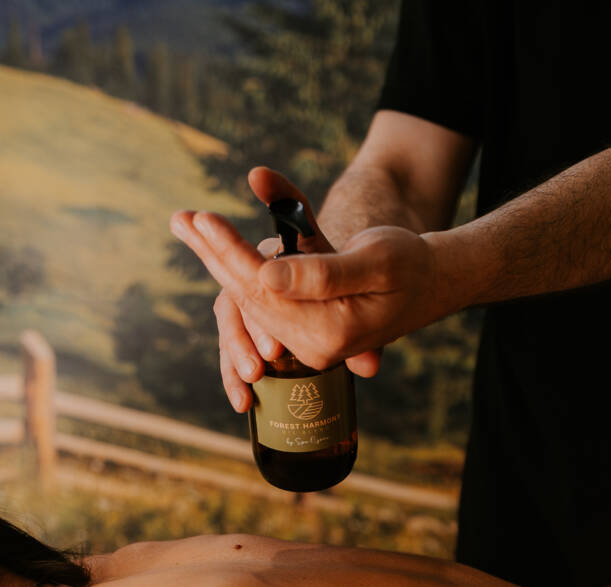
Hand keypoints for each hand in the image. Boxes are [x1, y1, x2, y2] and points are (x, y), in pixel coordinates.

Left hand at [172, 167, 388, 412]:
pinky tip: (211, 248)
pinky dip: (235, 271)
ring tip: (186, 225)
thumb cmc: (407, 263)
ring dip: (217, 259)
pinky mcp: (304, 333)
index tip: (204, 218)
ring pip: (249, 299)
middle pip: (249, 296)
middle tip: (180, 216)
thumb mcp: (372, 260)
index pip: (265, 289)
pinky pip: (260, 303)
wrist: (430, 284)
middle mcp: (313, 347)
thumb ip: (320, 272)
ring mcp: (307, 345)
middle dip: (213, 252)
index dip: (231, 251)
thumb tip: (266, 273)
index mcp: (329, 332)